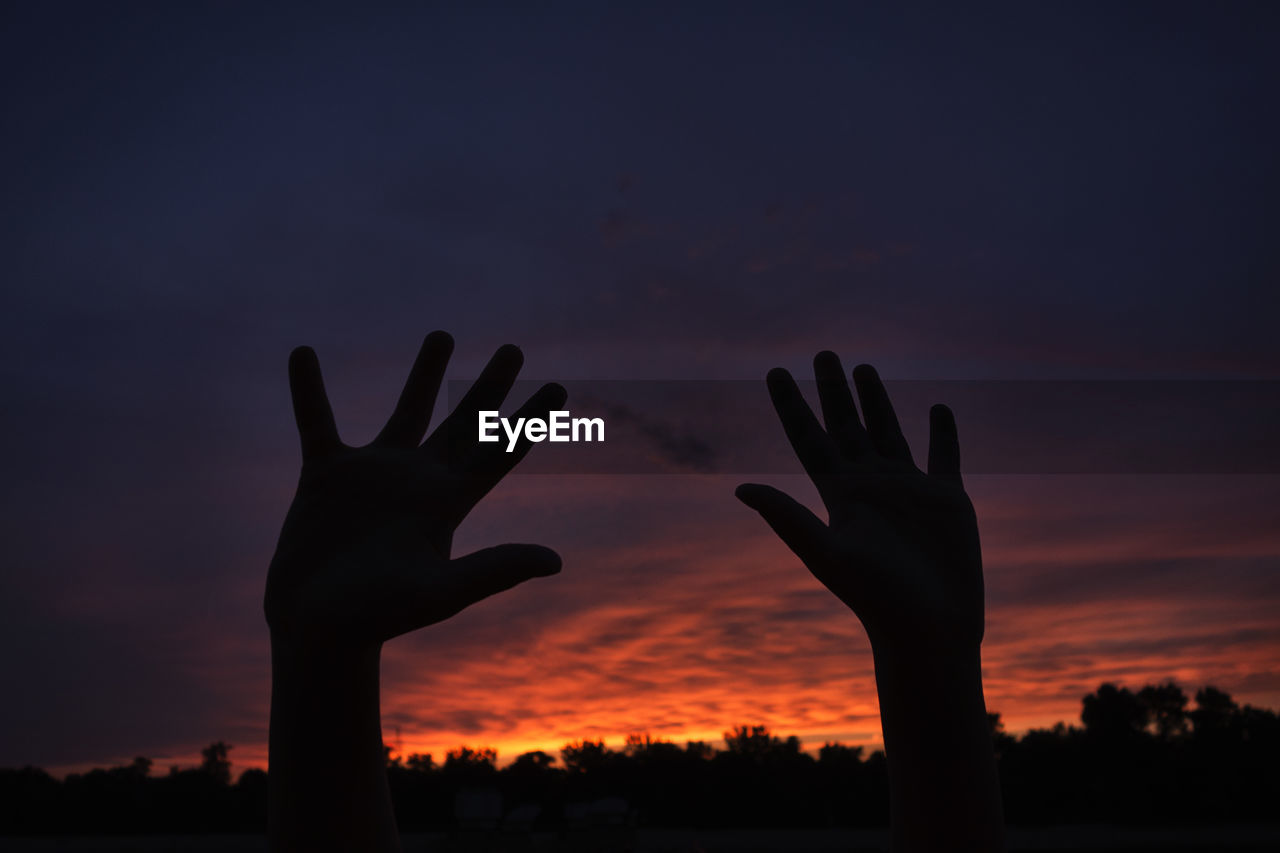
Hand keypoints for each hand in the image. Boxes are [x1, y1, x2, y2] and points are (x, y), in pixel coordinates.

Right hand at [264, 331, 566, 649]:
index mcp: (449, 503)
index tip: (559, 388)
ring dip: (425, 373)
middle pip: (465, 422)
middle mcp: (418, 481)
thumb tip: (555, 561)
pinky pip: (317, 421)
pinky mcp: (326, 476)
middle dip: (491, 387)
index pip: (499, 451)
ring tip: (444, 335)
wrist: (318, 630)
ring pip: (406, 409)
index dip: (530, 420)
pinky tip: (302, 353)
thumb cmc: (380, 618)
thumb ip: (494, 570)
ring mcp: (373, 475)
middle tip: (514, 349)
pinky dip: (308, 390)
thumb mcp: (441, 592)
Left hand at [736, 352, 982, 651]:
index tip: (774, 371)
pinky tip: (938, 407)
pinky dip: (942, 432)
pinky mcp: (946, 499)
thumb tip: (739, 488)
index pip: (809, 439)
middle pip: (846, 427)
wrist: (929, 628)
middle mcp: (870, 486)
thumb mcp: (827, 553)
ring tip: (864, 368)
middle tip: (822, 352)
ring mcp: (908, 491)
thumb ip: (787, 518)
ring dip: (877, 401)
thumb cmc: (876, 597)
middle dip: (833, 391)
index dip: (791, 406)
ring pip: (888, 432)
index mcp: (838, 495)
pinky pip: (943, 455)